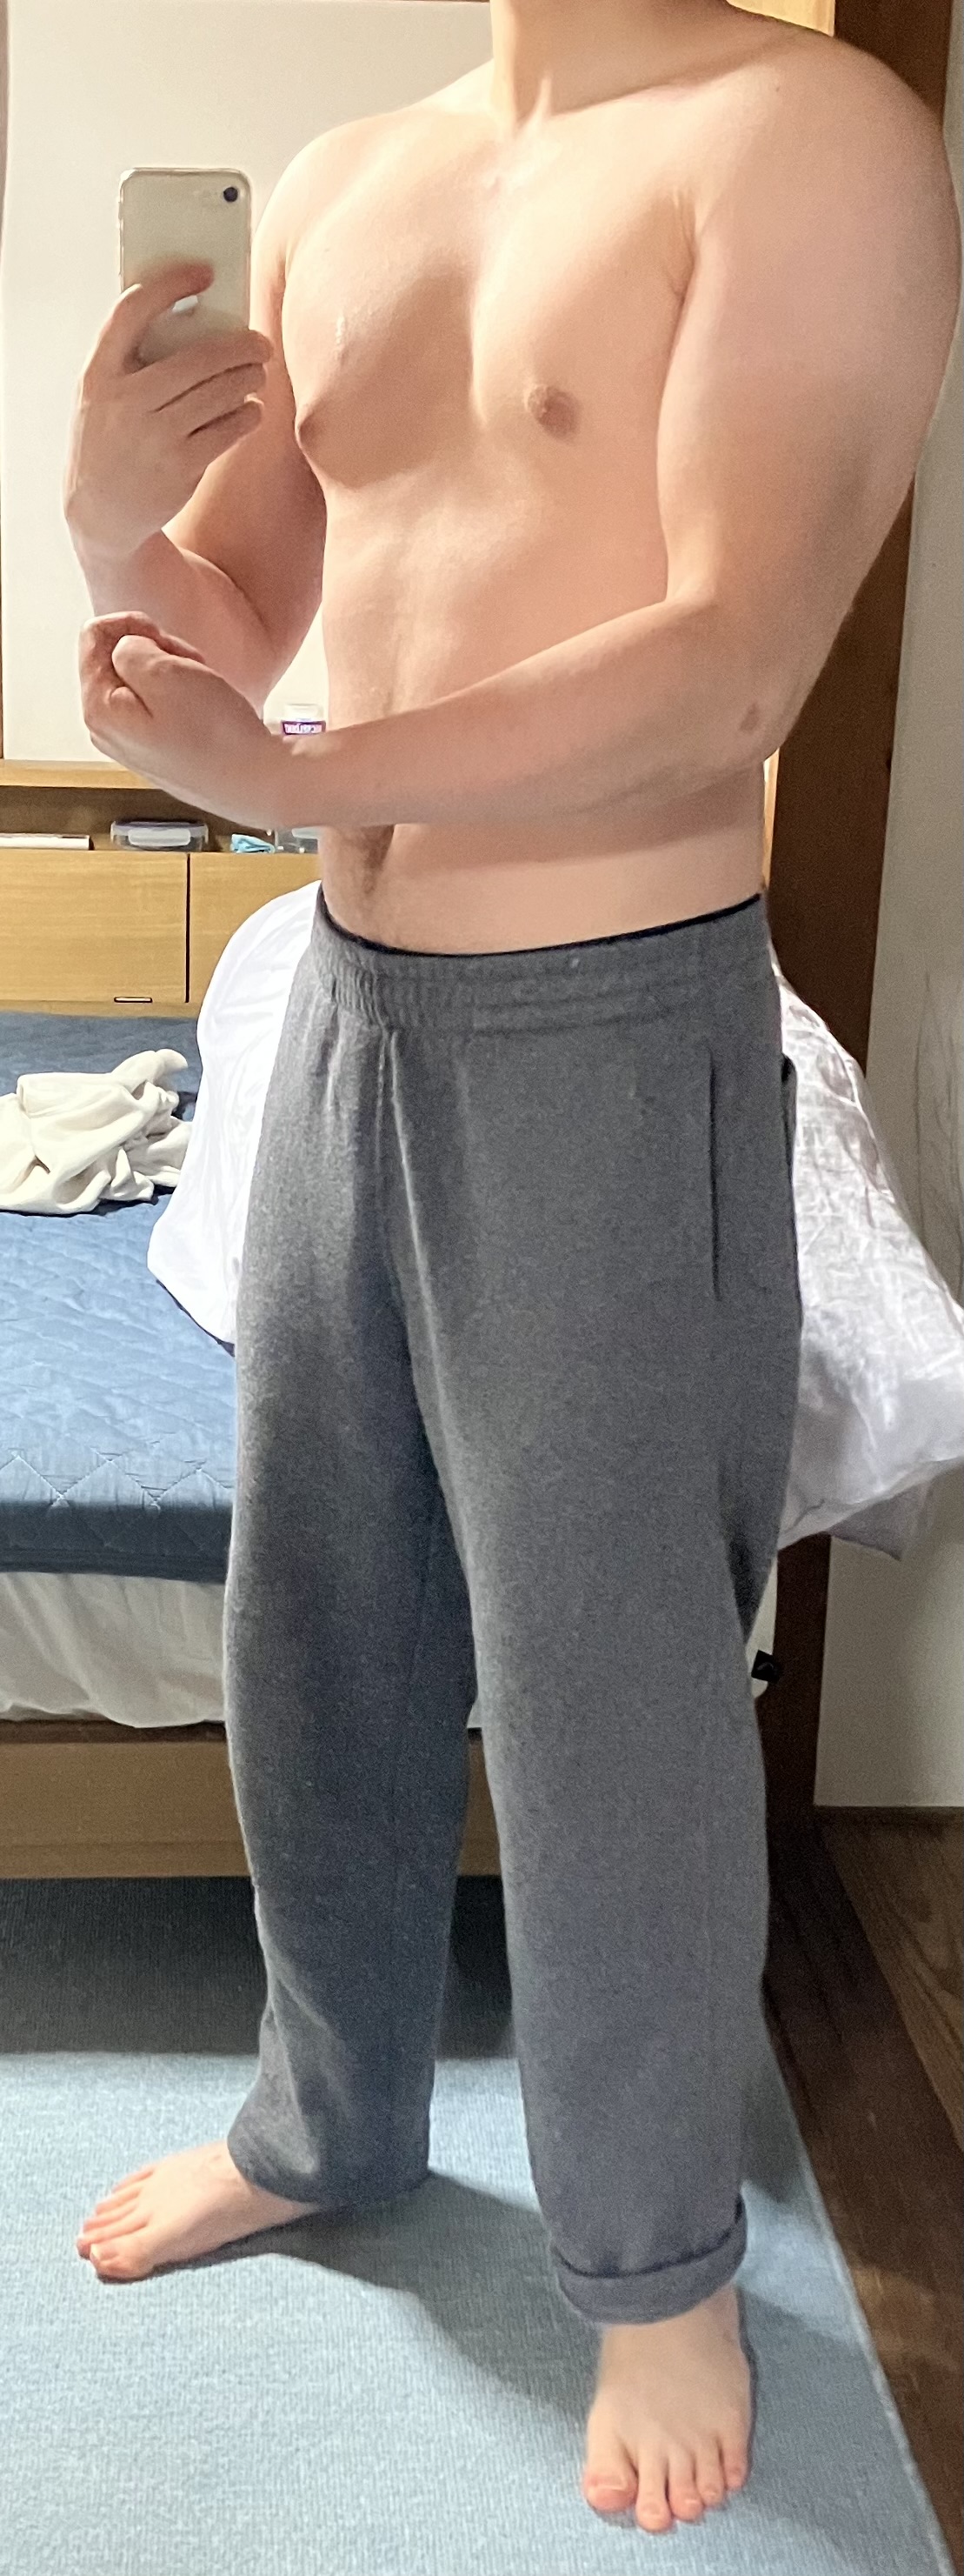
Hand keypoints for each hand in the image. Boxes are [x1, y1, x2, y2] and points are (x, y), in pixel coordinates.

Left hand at [78, 611, 287, 825]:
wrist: (255, 780)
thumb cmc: (214, 737)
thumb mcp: (163, 672)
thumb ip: (129, 648)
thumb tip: (126, 647)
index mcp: (99, 709)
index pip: (93, 636)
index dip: (131, 625)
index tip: (162, 639)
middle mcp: (109, 729)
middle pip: (117, 658)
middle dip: (154, 650)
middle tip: (186, 667)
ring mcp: (134, 741)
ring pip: (143, 678)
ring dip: (173, 670)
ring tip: (199, 688)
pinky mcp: (159, 747)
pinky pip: (162, 702)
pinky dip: (183, 692)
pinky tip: (202, 706)